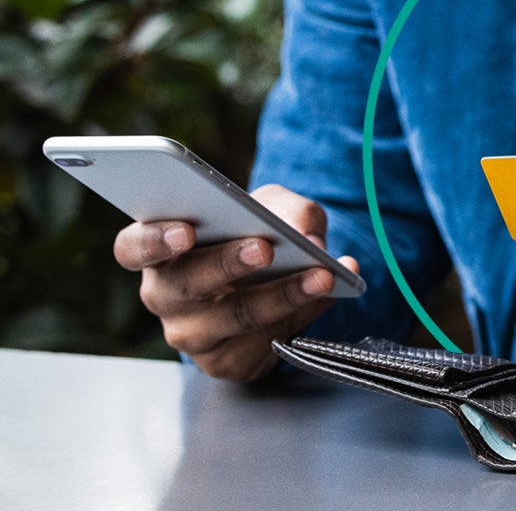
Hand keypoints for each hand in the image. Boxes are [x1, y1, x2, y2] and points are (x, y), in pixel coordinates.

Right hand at [113, 184, 358, 381]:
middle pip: (185, 285)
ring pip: (233, 317)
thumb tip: (309, 241)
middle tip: (264, 248)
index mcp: (158, 252)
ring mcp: (191, 334)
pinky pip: (264, 341)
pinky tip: (327, 295)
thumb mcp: (274, 208)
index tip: (186, 231)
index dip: (154, 241)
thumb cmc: (259, 233)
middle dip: (227, 264)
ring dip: (282, 295)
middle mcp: (164, 296)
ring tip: (320, 275)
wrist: (276, 282)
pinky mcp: (224, 362)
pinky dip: (302, 314)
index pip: (133, 248)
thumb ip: (290, 212)